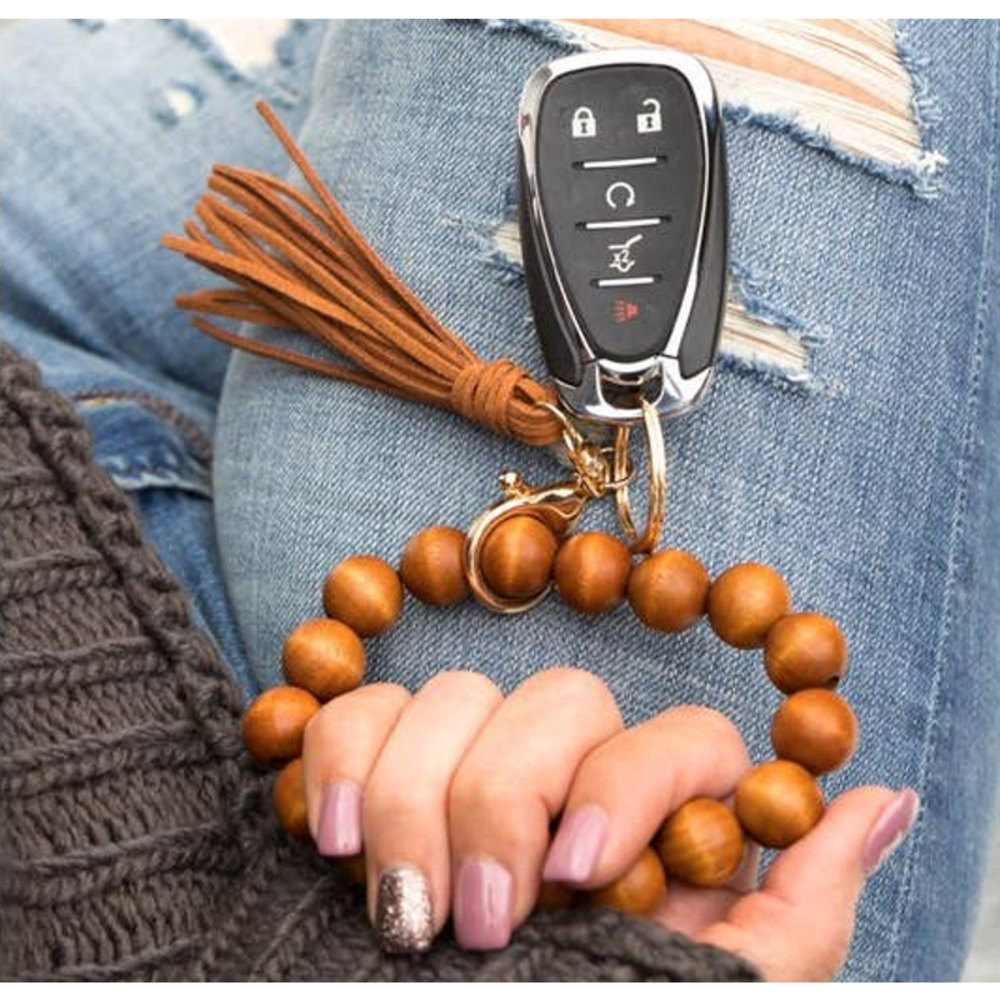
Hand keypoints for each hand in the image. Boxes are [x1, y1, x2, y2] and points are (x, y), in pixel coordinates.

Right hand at [301, 668, 916, 979]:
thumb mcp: (714, 998)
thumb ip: (802, 911)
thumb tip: (891, 800)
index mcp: (659, 832)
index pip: (679, 732)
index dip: (628, 780)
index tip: (575, 873)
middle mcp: (570, 785)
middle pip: (556, 698)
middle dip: (505, 800)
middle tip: (479, 924)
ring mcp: (466, 774)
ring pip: (450, 695)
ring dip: (415, 800)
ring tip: (403, 912)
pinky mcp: (372, 779)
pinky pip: (356, 715)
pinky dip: (338, 760)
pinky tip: (329, 839)